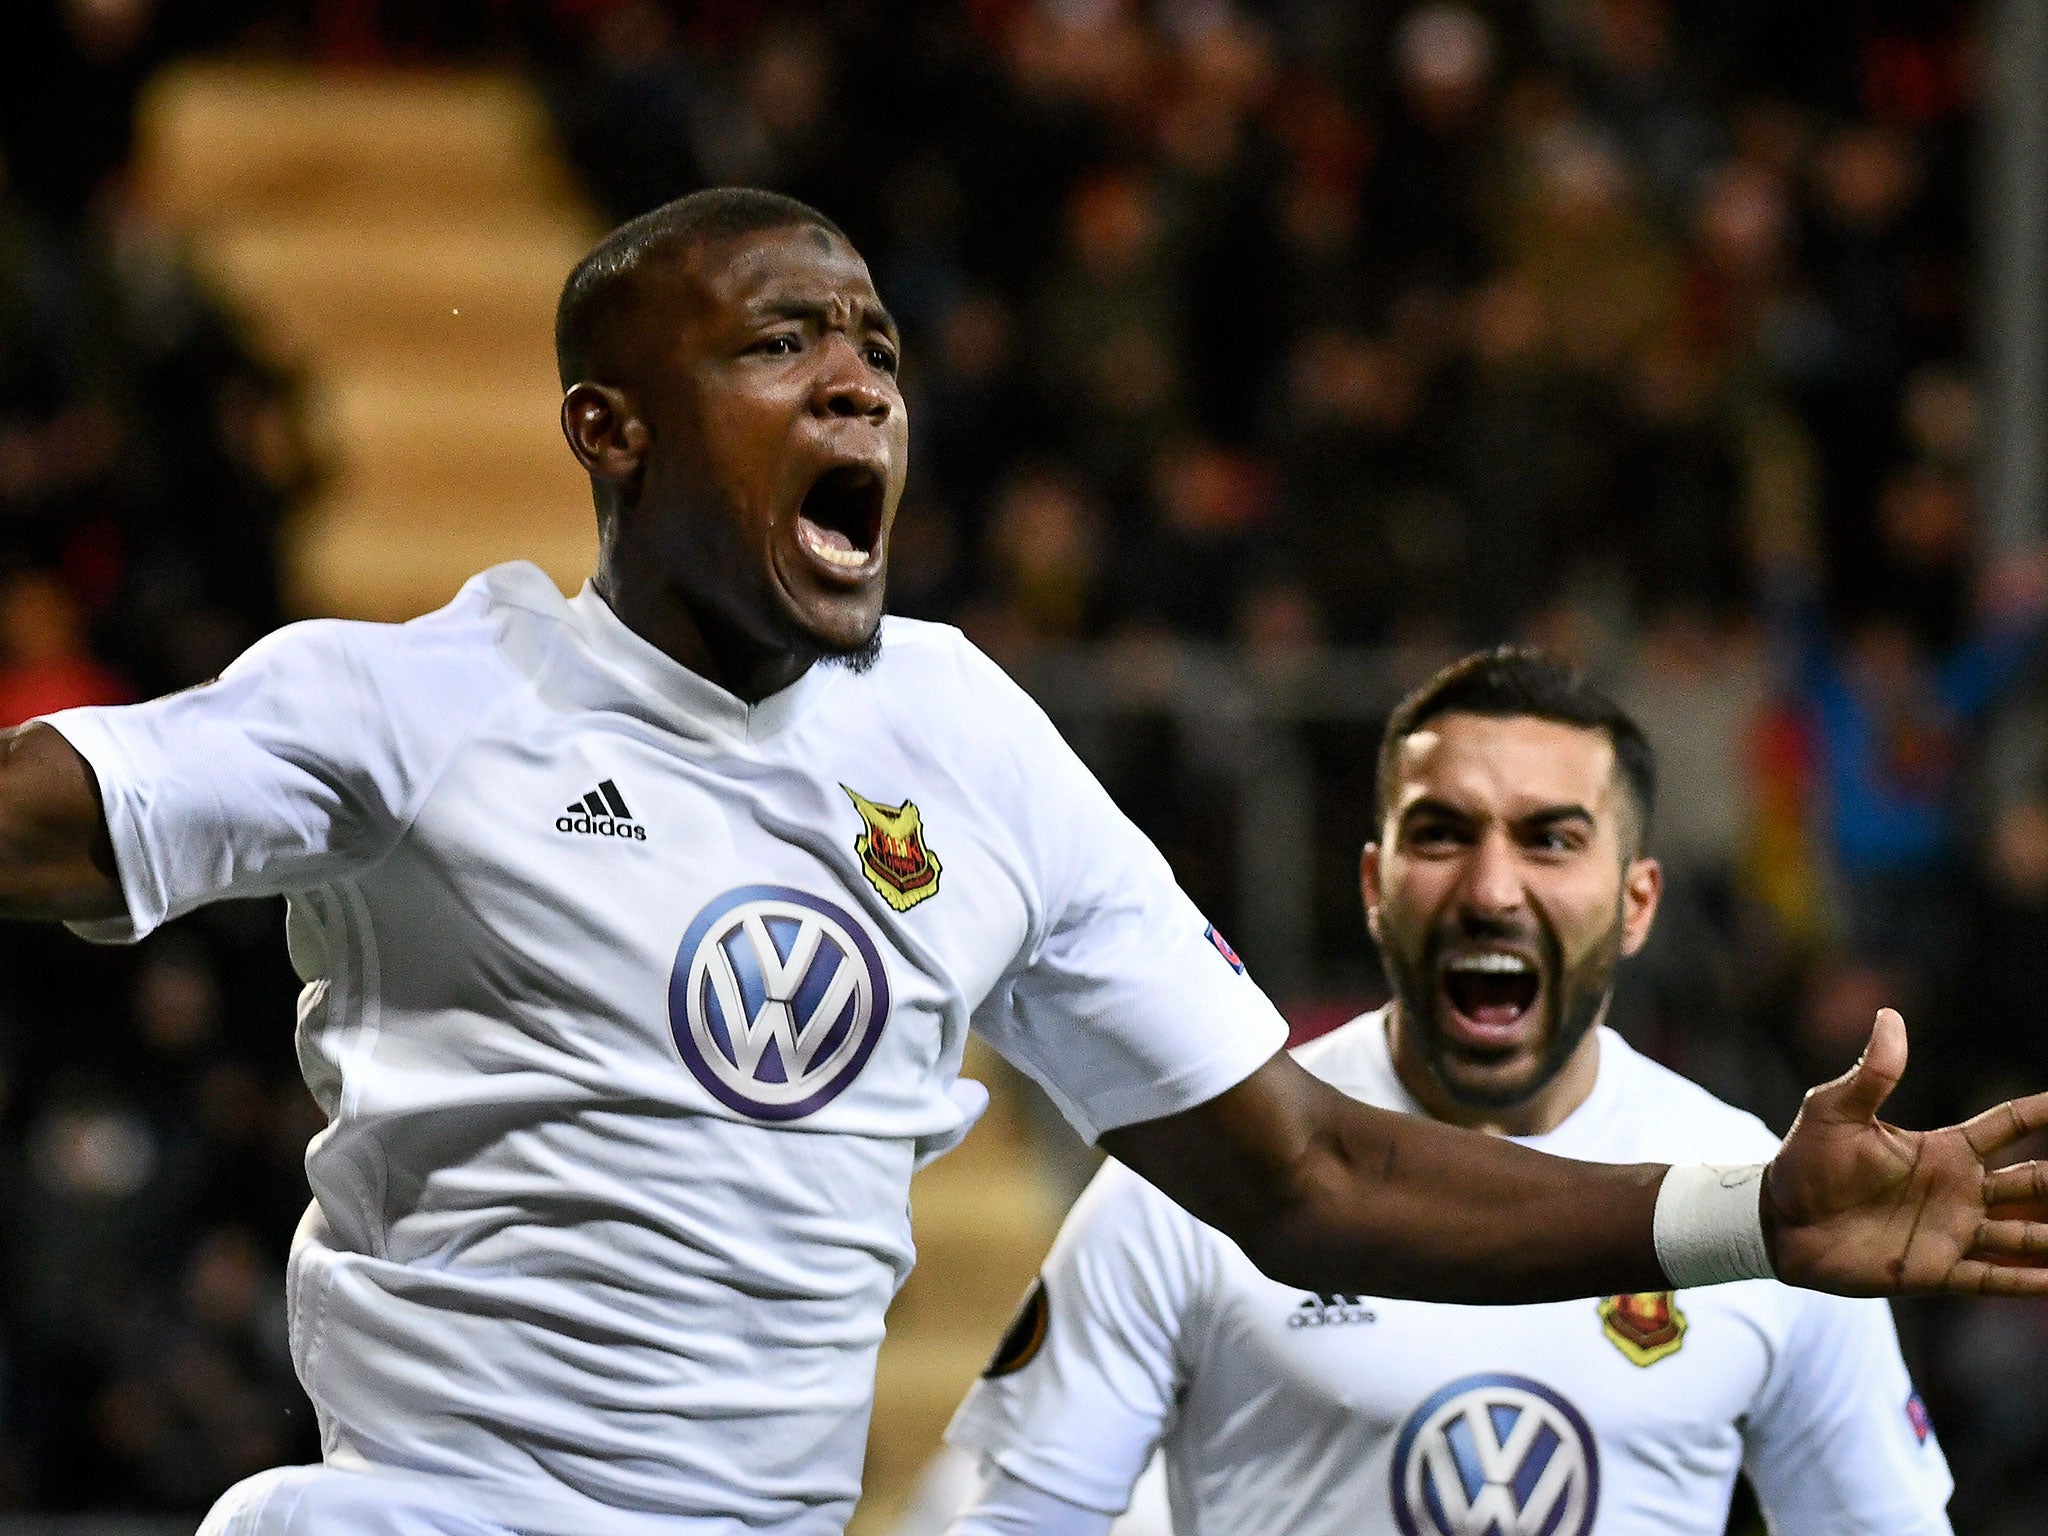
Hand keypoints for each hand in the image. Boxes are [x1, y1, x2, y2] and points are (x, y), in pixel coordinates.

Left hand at [1764, 1008, 2047, 1294]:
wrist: (1776, 1220)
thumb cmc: (1805, 1160)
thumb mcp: (1835, 1111)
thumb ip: (1872, 1073)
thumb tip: (1890, 1015)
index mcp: (1943, 1149)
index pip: (2009, 1124)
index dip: (2044, 1110)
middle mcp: (1960, 1190)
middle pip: (2036, 1181)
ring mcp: (1952, 1231)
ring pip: (2027, 1234)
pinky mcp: (1934, 1270)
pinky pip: (1992, 1278)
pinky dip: (2028, 1281)